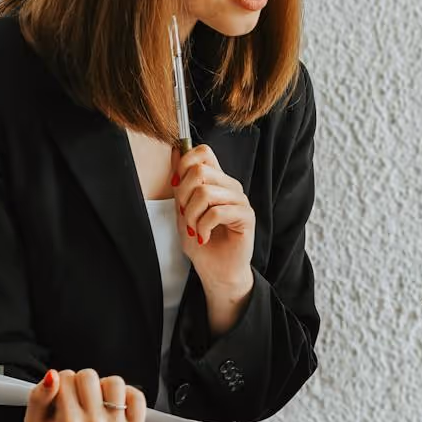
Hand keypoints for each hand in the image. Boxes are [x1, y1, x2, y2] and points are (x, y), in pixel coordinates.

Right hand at [24, 369, 145, 421]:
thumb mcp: (35, 421)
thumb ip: (38, 397)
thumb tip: (52, 376)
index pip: (66, 377)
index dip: (62, 382)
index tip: (62, 396)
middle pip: (89, 376)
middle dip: (81, 382)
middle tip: (78, 398)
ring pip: (114, 382)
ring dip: (103, 387)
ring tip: (95, 401)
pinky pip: (136, 395)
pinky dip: (125, 395)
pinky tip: (112, 405)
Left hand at [172, 144, 254, 322]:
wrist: (216, 271)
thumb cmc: (201, 242)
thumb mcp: (182, 209)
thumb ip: (180, 182)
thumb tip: (175, 150)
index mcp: (216, 180)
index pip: (203, 152)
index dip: (184, 164)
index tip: (177, 187)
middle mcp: (230, 186)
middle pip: (200, 171)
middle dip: (183, 195)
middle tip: (185, 215)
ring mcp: (239, 200)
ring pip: (206, 193)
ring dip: (192, 215)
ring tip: (195, 229)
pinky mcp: (246, 216)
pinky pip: (217, 212)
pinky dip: (203, 227)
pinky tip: (204, 237)